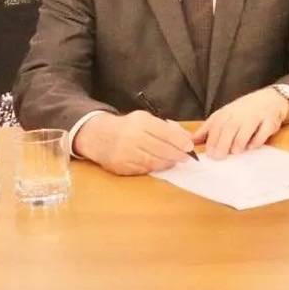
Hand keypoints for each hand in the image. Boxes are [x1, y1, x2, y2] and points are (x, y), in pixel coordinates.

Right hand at [74, 111, 195, 175]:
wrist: (98, 136)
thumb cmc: (128, 127)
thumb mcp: (147, 120)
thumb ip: (168, 128)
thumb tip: (188, 138)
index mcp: (140, 122)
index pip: (165, 133)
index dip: (179, 141)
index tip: (190, 147)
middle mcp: (132, 138)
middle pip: (161, 149)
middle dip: (177, 154)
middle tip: (186, 157)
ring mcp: (125, 154)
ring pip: (153, 161)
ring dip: (168, 163)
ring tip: (175, 161)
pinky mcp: (121, 167)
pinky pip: (143, 169)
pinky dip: (154, 168)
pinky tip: (160, 164)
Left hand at [192, 87, 288, 158]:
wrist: (271, 99)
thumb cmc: (244, 110)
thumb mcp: (224, 116)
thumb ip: (209, 129)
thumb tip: (192, 141)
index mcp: (227, 112)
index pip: (217, 125)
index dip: (212, 140)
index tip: (209, 153)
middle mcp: (241, 113)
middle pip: (229, 128)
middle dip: (223, 144)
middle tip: (219, 157)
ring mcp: (256, 116)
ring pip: (246, 129)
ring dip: (239, 142)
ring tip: (235, 152)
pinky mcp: (270, 121)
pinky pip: (263, 132)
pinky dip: (257, 141)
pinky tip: (251, 147)